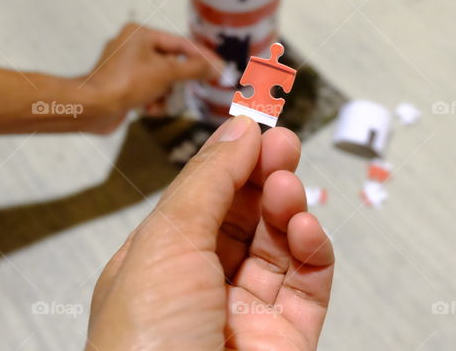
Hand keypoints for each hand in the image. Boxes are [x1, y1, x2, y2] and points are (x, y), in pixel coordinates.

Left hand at [79, 24, 222, 132]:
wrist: (92, 107)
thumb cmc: (127, 83)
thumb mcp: (166, 72)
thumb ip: (195, 68)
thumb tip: (218, 67)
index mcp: (140, 33)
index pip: (181, 43)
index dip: (202, 57)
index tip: (220, 69)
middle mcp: (133, 46)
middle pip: (172, 63)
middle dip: (177, 82)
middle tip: (187, 92)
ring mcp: (127, 67)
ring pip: (162, 80)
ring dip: (165, 95)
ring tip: (159, 103)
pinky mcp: (123, 86)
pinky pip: (149, 90)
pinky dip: (153, 101)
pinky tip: (148, 109)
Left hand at [86, 116, 334, 349]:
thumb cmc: (143, 349)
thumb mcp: (165, 242)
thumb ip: (208, 182)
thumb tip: (238, 131)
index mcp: (157, 264)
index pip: (200, 199)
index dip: (229, 161)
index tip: (255, 128)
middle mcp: (201, 287)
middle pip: (244, 216)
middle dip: (264, 175)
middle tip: (283, 144)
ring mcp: (247, 313)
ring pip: (280, 244)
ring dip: (287, 206)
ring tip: (287, 186)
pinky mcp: (289, 337)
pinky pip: (309, 281)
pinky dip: (312, 247)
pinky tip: (303, 226)